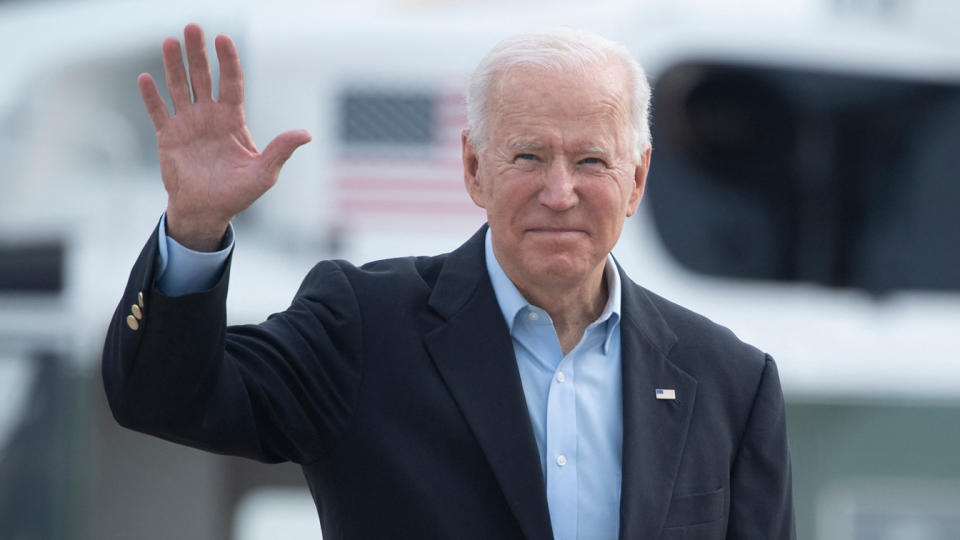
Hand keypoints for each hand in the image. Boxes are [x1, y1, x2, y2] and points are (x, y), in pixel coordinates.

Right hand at [138, 23, 311, 250]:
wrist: (207, 211)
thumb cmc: (238, 193)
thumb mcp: (264, 174)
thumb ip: (280, 151)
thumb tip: (306, 134)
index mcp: (233, 119)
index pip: (231, 83)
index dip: (228, 61)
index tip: (223, 39)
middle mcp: (209, 115)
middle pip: (203, 77)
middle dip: (198, 53)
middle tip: (192, 27)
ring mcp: (187, 123)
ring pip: (179, 87)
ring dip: (174, 65)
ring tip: (169, 42)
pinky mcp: (168, 136)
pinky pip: (158, 112)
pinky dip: (151, 96)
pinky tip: (145, 78)